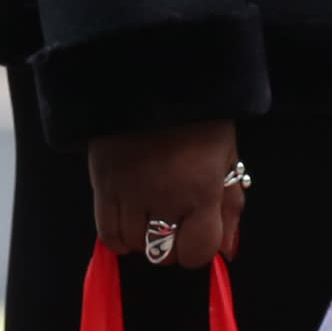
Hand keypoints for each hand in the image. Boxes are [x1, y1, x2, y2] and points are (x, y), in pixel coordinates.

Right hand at [88, 120, 243, 270]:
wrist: (150, 76)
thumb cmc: (197, 115)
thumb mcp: (226, 156)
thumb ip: (229, 206)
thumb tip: (226, 250)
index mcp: (202, 190)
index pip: (198, 252)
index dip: (197, 248)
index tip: (195, 234)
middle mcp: (165, 198)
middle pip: (164, 254)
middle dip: (171, 244)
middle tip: (172, 219)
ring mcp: (130, 194)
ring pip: (134, 246)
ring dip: (143, 238)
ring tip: (148, 213)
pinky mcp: (102, 185)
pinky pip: (107, 234)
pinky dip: (118, 235)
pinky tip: (128, 218)